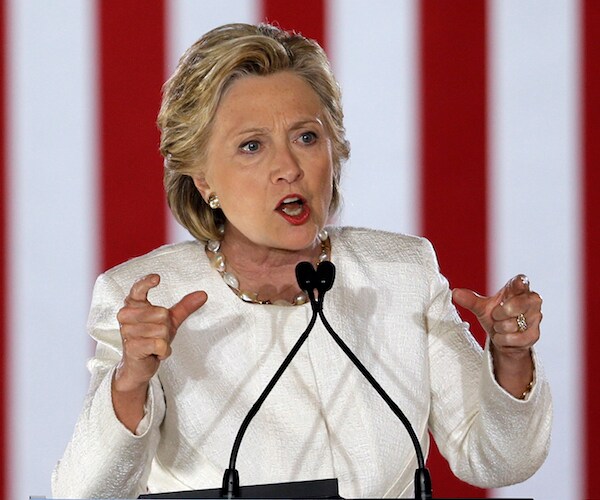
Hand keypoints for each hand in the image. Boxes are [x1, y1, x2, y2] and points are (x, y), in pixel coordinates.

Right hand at [115, 274, 206, 391]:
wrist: (138, 365)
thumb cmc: (151, 338)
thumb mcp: (170, 320)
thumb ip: (184, 307)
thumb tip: (203, 294)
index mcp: (133, 304)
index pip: (138, 289)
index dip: (146, 282)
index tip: (157, 278)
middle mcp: (126, 315)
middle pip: (161, 313)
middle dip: (166, 327)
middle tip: (157, 335)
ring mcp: (127, 331)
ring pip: (162, 330)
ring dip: (164, 341)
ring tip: (154, 344)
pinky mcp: (132, 346)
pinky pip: (160, 344)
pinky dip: (163, 351)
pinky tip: (155, 353)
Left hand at [452, 275, 541, 396]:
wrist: (503, 339)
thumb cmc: (496, 317)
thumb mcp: (482, 308)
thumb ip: (470, 300)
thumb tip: (455, 293)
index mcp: (518, 290)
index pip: (522, 283)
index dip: (521, 284)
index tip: (520, 284)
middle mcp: (531, 301)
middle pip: (516, 305)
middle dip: (500, 313)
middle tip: (497, 316)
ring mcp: (535, 318)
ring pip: (512, 324)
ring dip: (500, 329)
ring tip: (501, 327)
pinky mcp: (534, 335)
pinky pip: (515, 338)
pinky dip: (504, 340)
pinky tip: (504, 337)